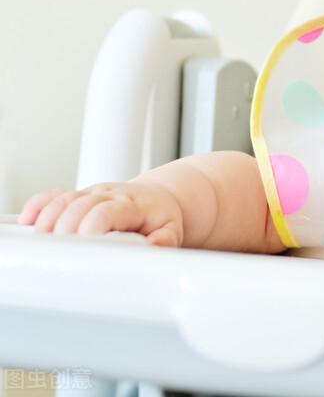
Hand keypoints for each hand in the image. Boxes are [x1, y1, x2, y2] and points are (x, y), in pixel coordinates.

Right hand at [17, 181, 184, 246]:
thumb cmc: (160, 217)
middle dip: (65, 228)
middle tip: (61, 251)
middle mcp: (108, 195)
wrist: (158, 198)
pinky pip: (54, 195)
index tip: (82, 243)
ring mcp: (91, 194)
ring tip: (44, 242)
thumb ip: (165, 240)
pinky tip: (29, 220)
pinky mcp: (78, 196)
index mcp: (131, 204)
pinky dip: (39, 205)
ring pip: (63, 200)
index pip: (106, 210)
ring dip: (48, 220)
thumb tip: (153, 246)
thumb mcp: (171, 230)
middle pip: (78, 205)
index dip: (90, 226)